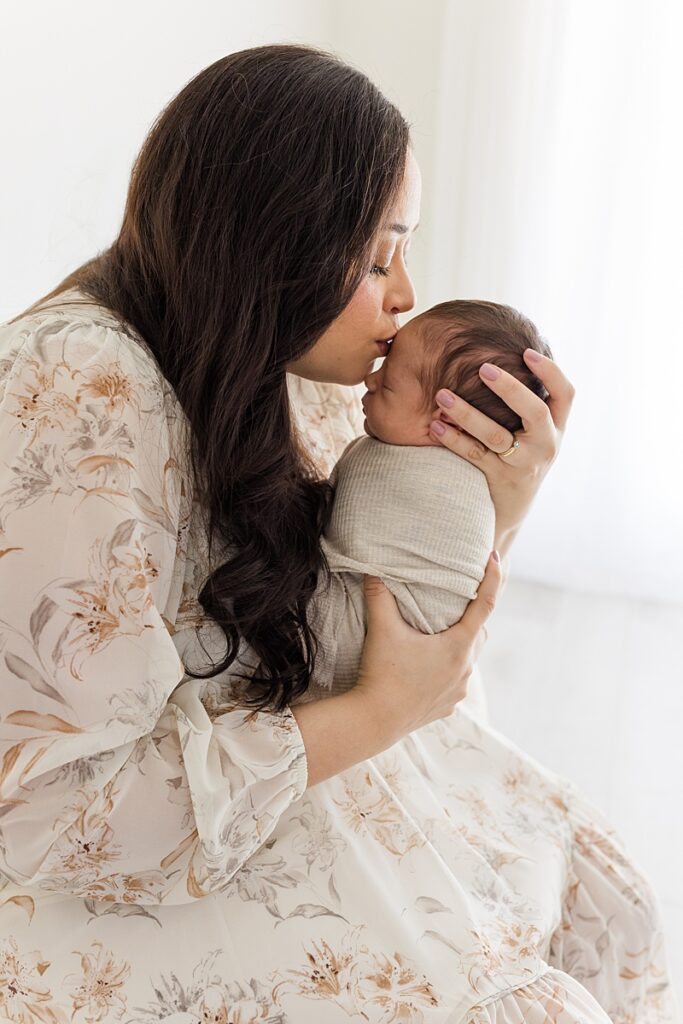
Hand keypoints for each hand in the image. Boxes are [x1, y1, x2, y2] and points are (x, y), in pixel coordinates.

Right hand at [354, 554, 502, 740]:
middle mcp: (465, 669)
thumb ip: (380, 595)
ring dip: (460, 644)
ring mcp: (458, 690)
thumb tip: (372, 569)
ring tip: (442, 634)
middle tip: (460, 601)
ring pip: (469, 659)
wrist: (375, 720)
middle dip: (473, 616)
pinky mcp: (447, 706)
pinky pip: (456, 681)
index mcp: (458, 646)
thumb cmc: (383, 673)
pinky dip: (449, 668)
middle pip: (479, 633)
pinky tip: (430, 666)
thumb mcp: (382, 629)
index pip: (484, 604)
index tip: (495, 557)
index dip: (492, 578)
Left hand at [429, 350, 574, 548]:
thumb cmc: (520, 459)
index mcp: (556, 428)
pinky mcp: (499, 480)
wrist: (510, 510)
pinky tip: (434, 425)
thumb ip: (527, 403)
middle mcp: (545, 445)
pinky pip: (474, 455)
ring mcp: (523, 465)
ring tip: (442, 396)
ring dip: (467, 414)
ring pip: (496, 436)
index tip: (527, 352)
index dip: (550, 372)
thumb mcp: (536, 434)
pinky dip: (453, 439)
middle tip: (483, 368)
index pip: (566, 395)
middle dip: (509, 388)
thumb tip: (507, 354)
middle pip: (535, 412)